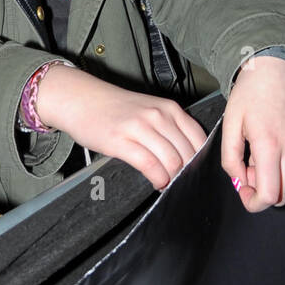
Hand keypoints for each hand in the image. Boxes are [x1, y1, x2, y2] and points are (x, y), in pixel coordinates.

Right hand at [34, 64, 205, 189]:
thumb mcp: (150, 110)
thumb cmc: (116, 108)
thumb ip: (170, 128)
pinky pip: (149, 165)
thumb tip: (188, 156)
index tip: (199, 172)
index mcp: (170, 109)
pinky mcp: (121, 141)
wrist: (82, 99)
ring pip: (171, 161)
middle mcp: (159, 116)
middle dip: (187, 172)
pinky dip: (157, 178)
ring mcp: (140, 127)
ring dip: (173, 178)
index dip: (201, 160)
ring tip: (168, 184)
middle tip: (183, 183)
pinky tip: (156, 182)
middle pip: (187, 153)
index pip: (199, 138)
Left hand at [220, 54, 284, 211]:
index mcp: (270, 145)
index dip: (254, 202)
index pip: (270, 195)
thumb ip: (231, 158)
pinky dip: (280, 166)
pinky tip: (267, 146)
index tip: (242, 190)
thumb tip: (238, 181)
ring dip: (271, 179)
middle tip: (246, 173)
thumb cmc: (251, 92)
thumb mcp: (230, 123)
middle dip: (262, 193)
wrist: (278, 68)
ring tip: (255, 155)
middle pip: (283, 195)